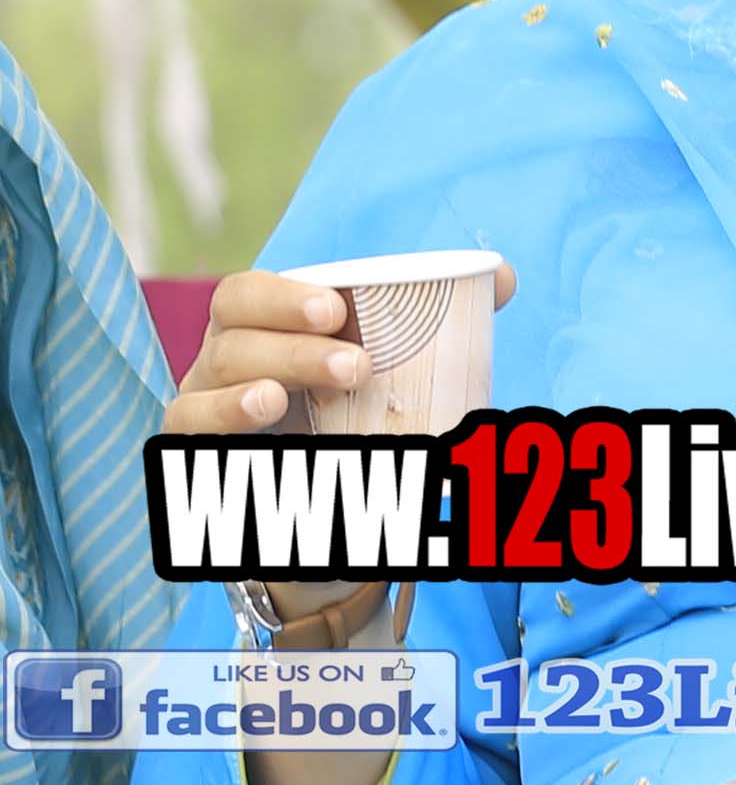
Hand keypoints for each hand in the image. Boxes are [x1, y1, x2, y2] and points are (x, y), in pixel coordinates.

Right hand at [171, 260, 516, 649]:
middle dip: (290, 349)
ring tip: (284, 399)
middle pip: (232, 339)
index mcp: (261, 329)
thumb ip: (439, 324)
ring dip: (249, 389)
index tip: (337, 307)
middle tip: (356, 366)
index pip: (248, 295)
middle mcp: (222, 362)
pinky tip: (256, 417)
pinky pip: (187, 434)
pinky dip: (218, 422)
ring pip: (207, 386)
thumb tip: (500, 277)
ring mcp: (204, 407)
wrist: (334, 507)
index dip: (281, 295)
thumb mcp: (391, 371)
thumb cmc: (358, 415)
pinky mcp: (198, 456)